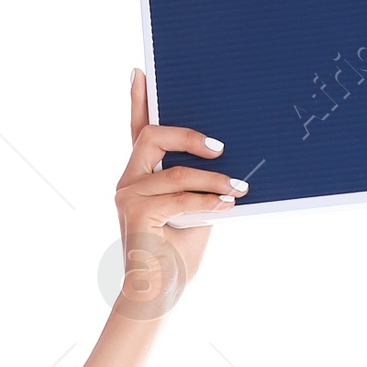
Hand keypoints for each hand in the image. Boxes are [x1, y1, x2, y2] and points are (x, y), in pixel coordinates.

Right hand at [113, 70, 245, 304]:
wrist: (157, 295)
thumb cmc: (175, 258)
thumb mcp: (195, 214)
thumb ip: (198, 187)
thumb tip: (223, 166)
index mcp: (140, 177)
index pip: (137, 132)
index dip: (137, 101)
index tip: (140, 72)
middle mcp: (128, 181)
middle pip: (153, 136)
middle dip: (188, 135)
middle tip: (221, 147)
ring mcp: (128, 196)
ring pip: (174, 171)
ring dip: (211, 179)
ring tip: (238, 187)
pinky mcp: (136, 214)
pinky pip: (179, 198)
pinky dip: (207, 199)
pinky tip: (227, 204)